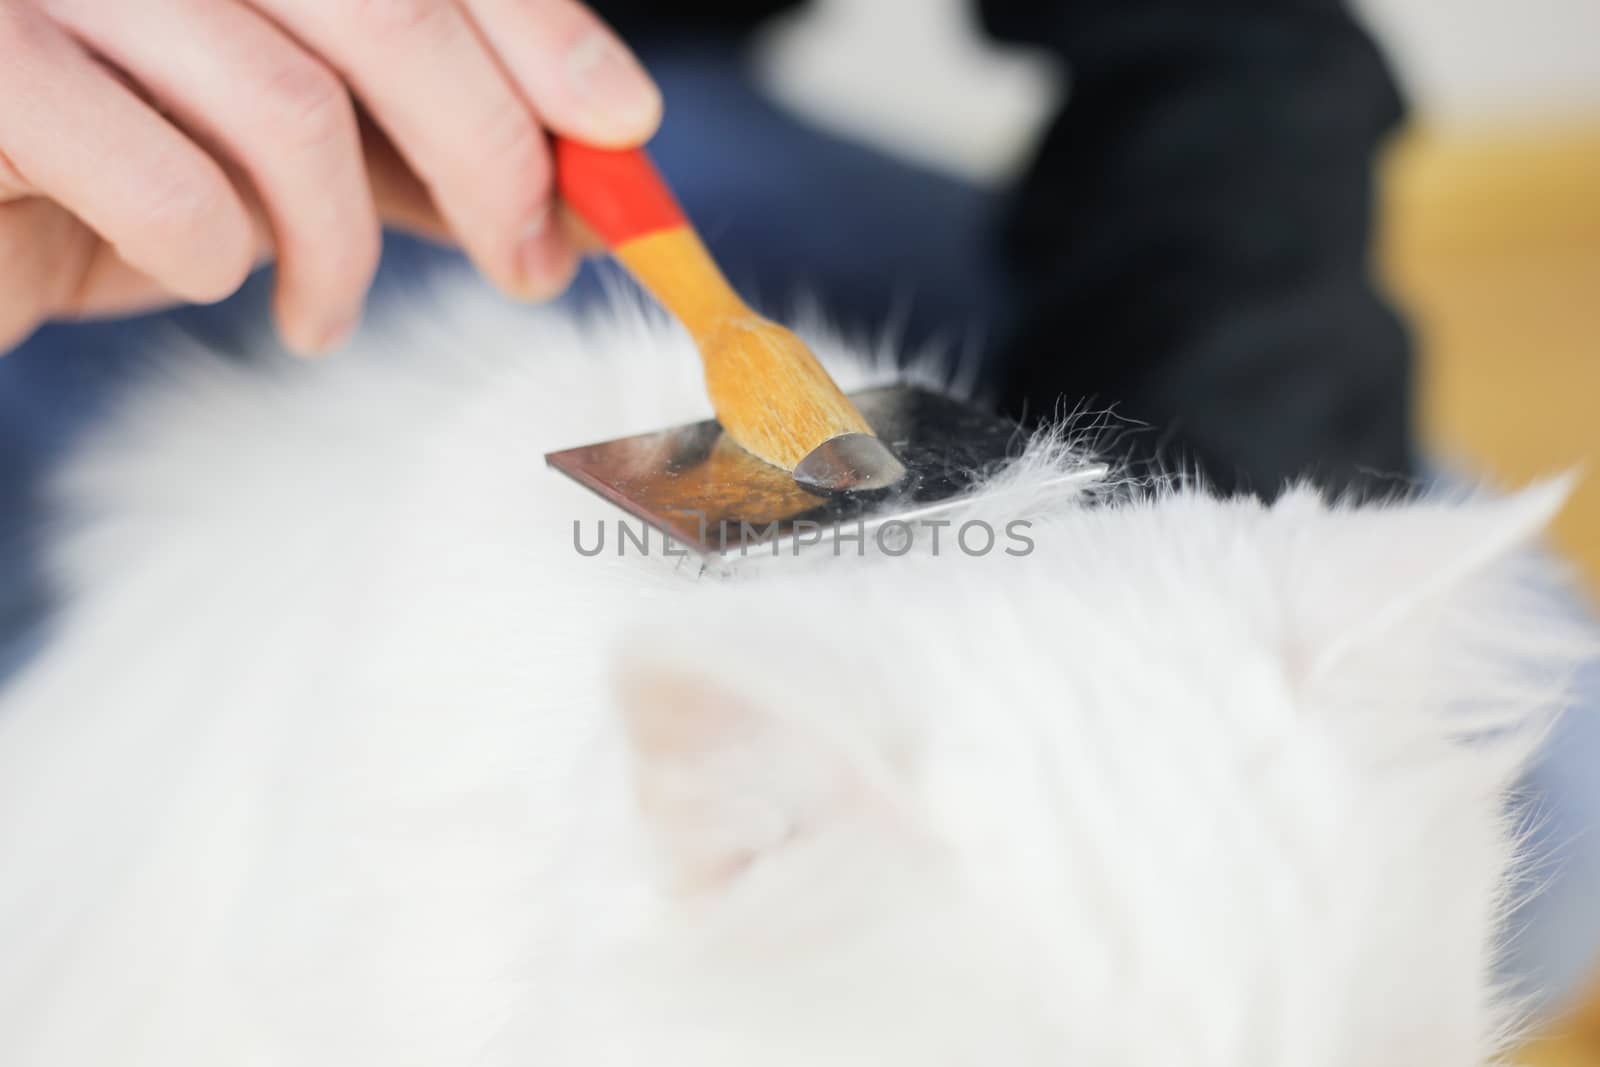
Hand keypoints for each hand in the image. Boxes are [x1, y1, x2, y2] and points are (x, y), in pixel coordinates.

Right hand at [0, 0, 659, 353]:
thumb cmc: (88, 167)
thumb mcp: (269, 145)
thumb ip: (401, 141)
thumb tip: (563, 186)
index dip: (539, 30)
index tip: (621, 125)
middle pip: (390, 12)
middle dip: (493, 156)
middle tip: (526, 259)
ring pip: (294, 109)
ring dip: (343, 246)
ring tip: (324, 311)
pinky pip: (175, 187)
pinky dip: (221, 263)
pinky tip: (209, 276)